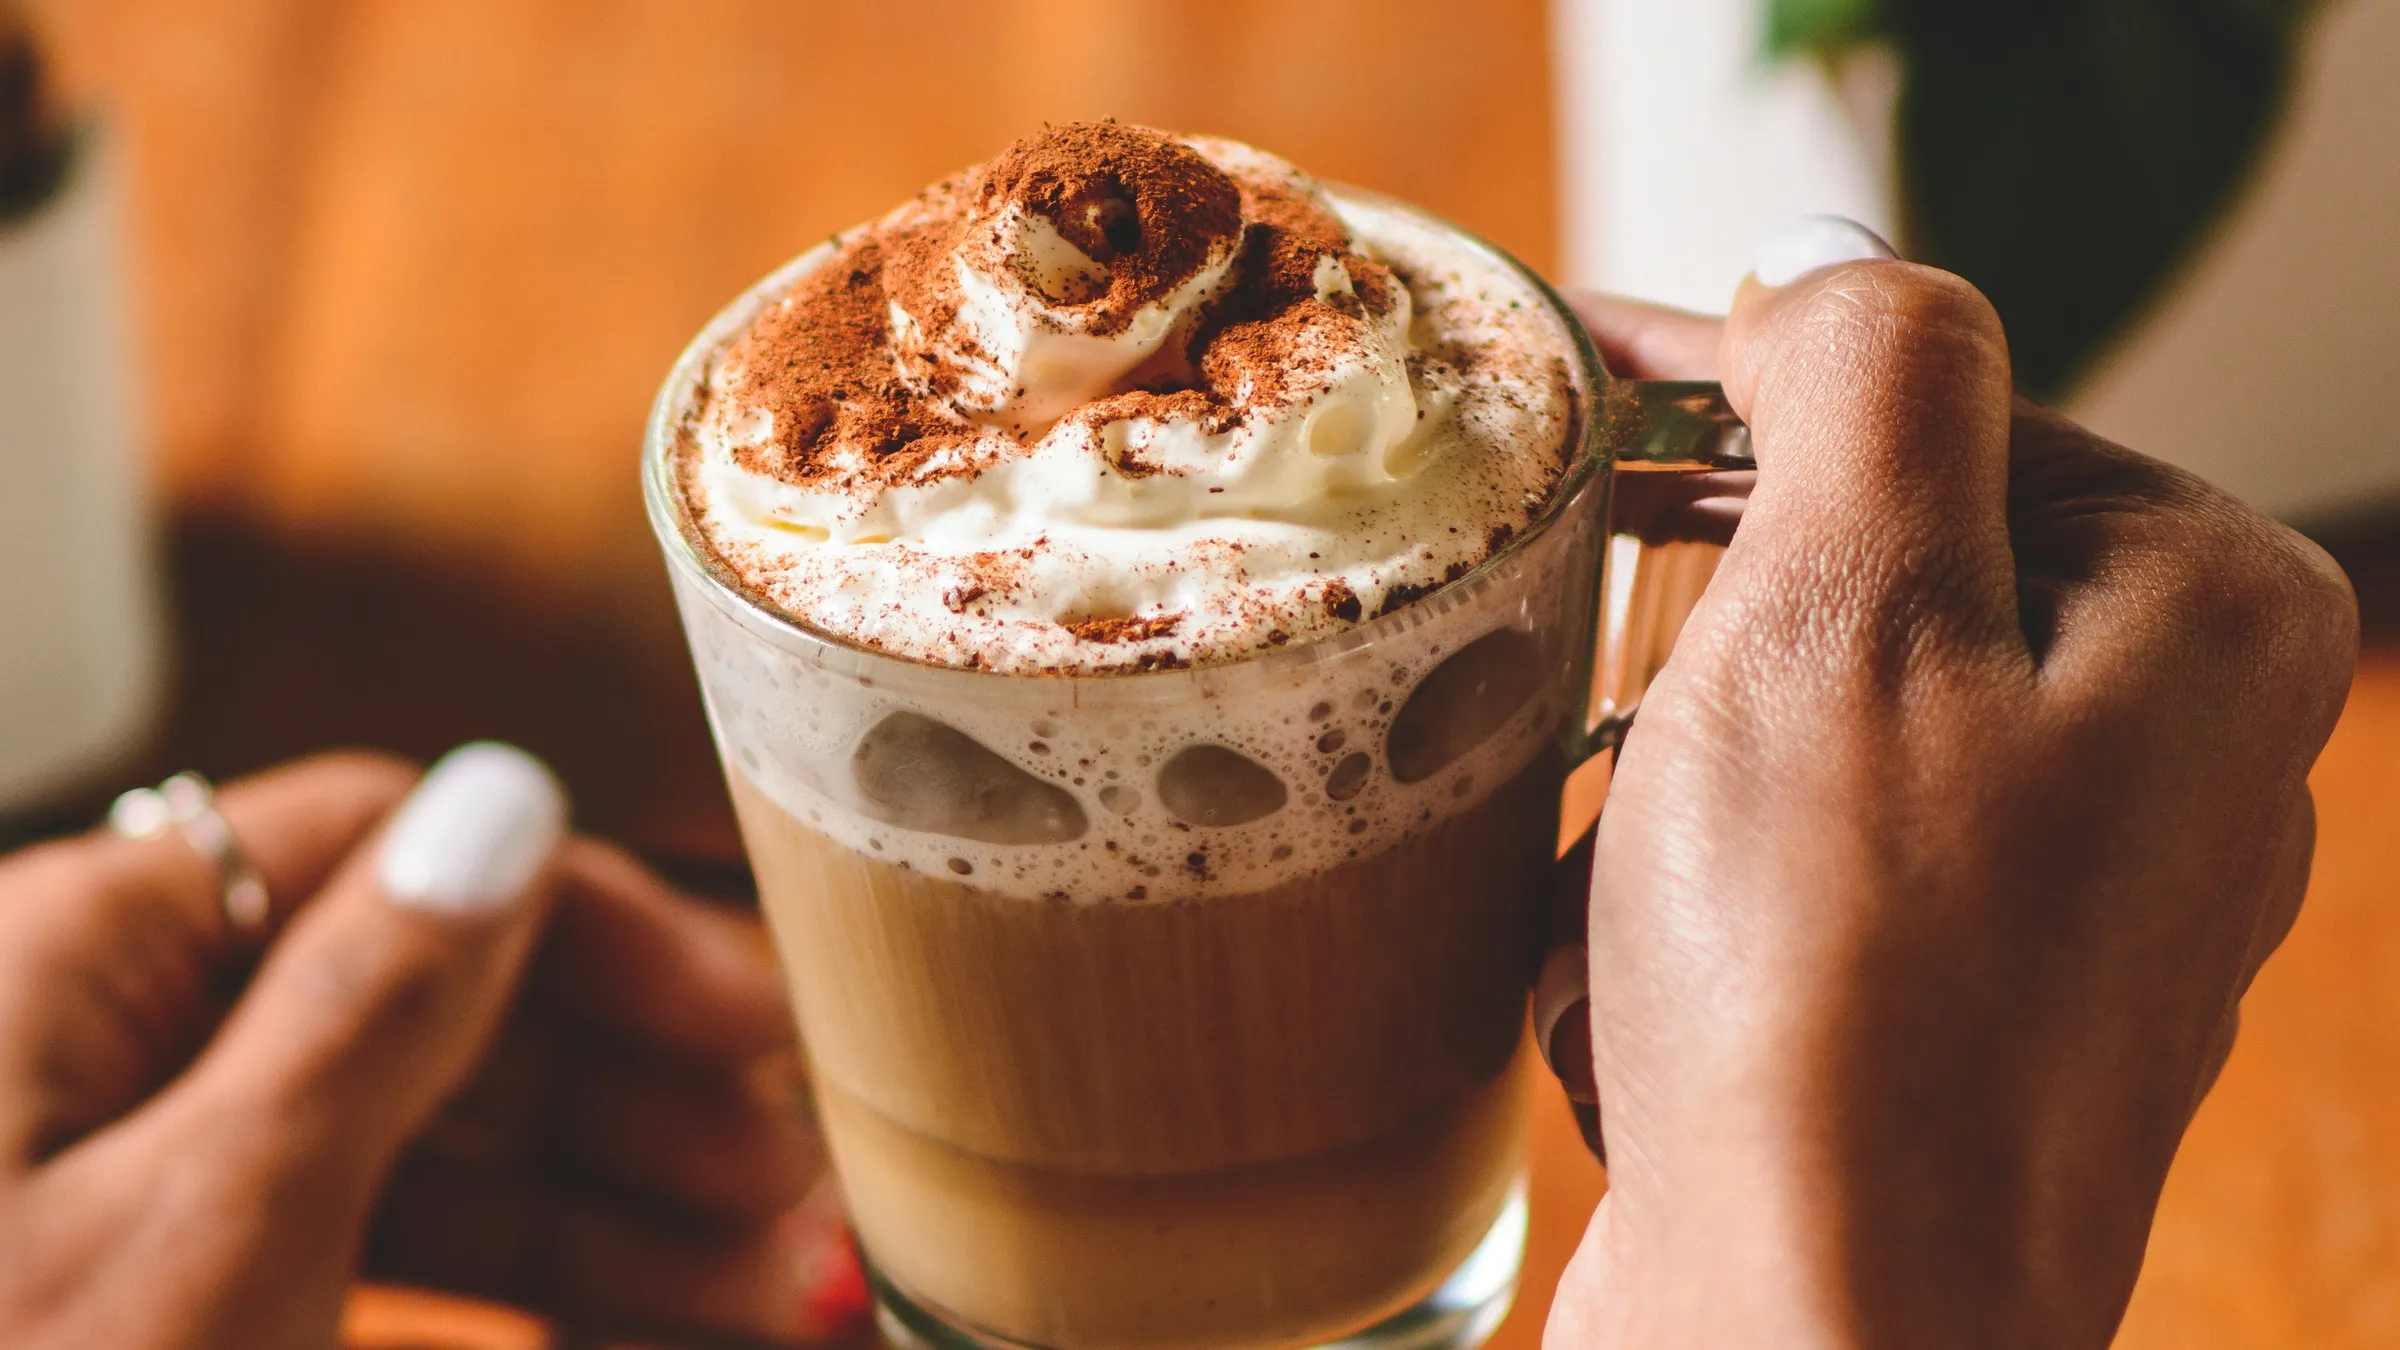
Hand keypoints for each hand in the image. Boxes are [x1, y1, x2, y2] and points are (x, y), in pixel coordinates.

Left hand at [0, 747, 862, 1349]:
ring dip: (587, 1217)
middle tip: (773, 1200)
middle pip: (415, 1011)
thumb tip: (499, 798)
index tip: (751, 1025)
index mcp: (75, 964)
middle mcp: (94, 1054)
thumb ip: (368, 1007)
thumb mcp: (213, 1235)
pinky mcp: (152, 1314)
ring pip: (399, 1154)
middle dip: (613, 1102)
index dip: (590, 926)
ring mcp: (118, 1198)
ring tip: (745, 1303)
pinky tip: (628, 1345)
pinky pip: (348, 1268)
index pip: (385, 854)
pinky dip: (490, 1305)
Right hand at [1542, 222, 2356, 1347]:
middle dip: (1688, 641)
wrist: (1817, 1344)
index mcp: (2201, 613)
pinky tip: (1639, 1003)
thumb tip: (1830, 268)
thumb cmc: (1844, 994)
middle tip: (1571, 655)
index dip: (1734, 386)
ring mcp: (2072, 902)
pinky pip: (1790, 883)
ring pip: (1801, 734)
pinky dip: (1684, 913)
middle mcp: (2174, 756)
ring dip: (1666, 796)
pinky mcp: (1963, 1018)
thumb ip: (1865, 380)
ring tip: (1620, 907)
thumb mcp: (1847, 605)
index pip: (1941, 407)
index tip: (1569, 376)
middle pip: (1866, 578)